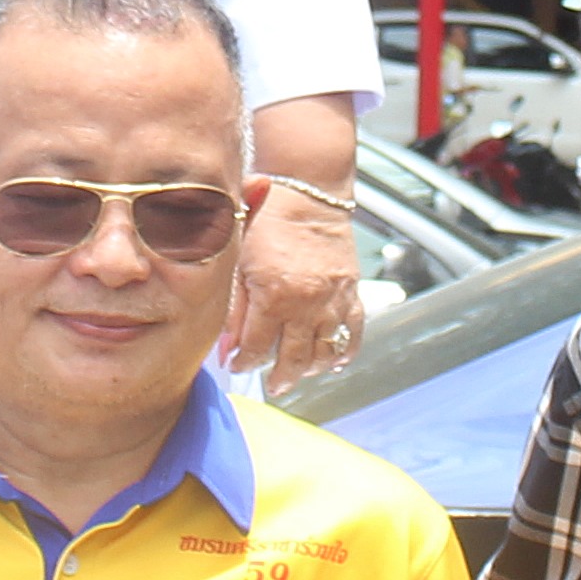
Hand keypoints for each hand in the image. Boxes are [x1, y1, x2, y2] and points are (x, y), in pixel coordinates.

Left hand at [227, 185, 364, 394]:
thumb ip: (234, 309)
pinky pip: (353, 331)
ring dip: (310, 370)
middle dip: (279, 378)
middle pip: (293, 359)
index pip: (257, 348)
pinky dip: (344, 351)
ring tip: (297, 375)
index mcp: (274, 296)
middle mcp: (307, 303)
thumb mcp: (239, 261)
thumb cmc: (266, 221)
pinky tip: (333, 363)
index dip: (244, 362)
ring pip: (324, 352)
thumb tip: (227, 349)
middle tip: (271, 386)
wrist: (307, 193)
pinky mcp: (351, 290)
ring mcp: (333, 299)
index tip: (237, 365)